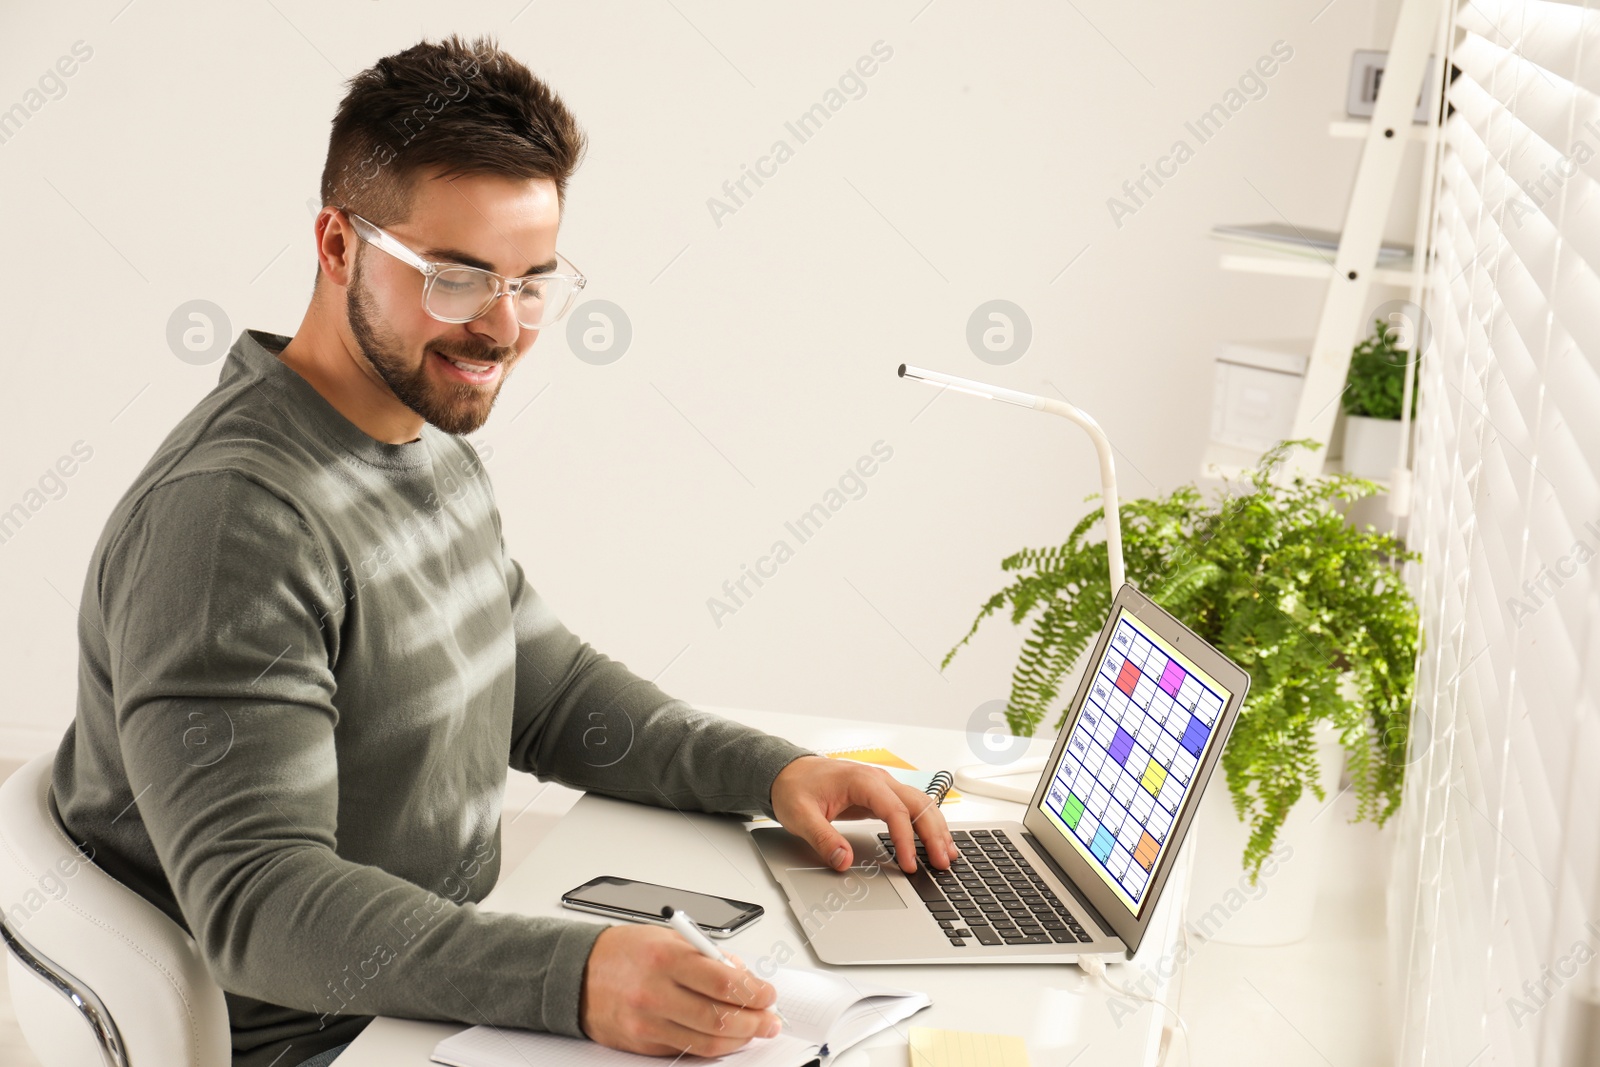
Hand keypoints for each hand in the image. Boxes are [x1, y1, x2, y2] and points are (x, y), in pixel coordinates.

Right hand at [580, 925, 780, 1055]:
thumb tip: (742, 976)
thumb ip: (707, 956)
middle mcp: (656, 992)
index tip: (768, 995)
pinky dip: (713, 1046)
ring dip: (740, 1038)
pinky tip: (726, 1038)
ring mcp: (648, 1021)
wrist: (577, 973)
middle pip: (720, 1017)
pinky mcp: (643, 1042)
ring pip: (707, 1041)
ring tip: (755, 1030)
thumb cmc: (623, 951)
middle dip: (755, 1021)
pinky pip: (687, 1049)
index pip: (725, 983)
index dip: (756, 993)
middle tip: (770, 1019)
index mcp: (667, 957)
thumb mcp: (668, 938)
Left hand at [769, 754, 958, 873]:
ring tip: (947, 854)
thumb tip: (843, 861)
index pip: (895, 810)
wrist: (788, 771)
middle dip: (933, 834)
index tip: (909, 865)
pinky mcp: (881, 795)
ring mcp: (882, 785)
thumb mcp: (800, 816)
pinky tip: (935, 840)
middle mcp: (878, 779)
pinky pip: (912, 806)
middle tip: (941, 863)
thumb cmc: (795, 788)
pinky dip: (927, 822)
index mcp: (861, 781)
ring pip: (921, 803)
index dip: (905, 840)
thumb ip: (822, 839)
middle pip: (918, 804)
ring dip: (936, 827)